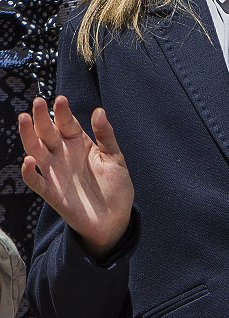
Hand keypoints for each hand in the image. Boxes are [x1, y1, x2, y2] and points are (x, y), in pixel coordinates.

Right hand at [20, 96, 134, 259]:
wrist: (115, 218)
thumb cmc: (116, 185)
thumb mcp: (115, 156)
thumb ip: (105, 135)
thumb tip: (99, 110)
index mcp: (79, 143)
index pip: (67, 123)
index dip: (63, 112)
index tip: (61, 99)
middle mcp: (64, 154)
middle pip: (48, 132)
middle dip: (42, 117)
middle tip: (38, 102)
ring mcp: (56, 172)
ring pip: (37, 151)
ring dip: (29, 136)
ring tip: (24, 119)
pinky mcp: (52, 193)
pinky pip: (37, 181)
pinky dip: (30, 172)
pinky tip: (29, 160)